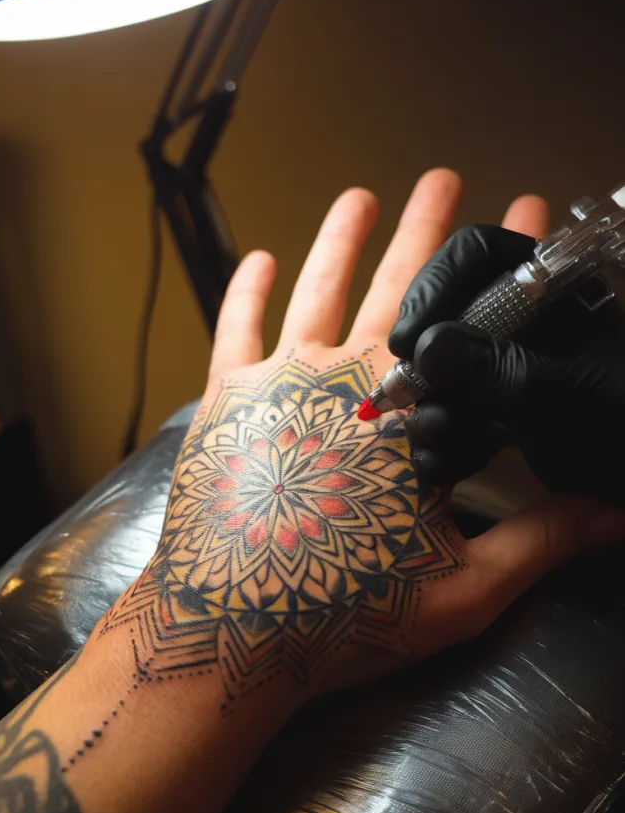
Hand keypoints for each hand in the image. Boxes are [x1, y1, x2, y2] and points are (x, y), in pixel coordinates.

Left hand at [113, 173, 624, 705]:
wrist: (228, 632)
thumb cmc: (346, 614)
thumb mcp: (463, 589)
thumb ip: (539, 542)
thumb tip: (616, 514)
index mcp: (412, 417)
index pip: (474, 327)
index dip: (507, 272)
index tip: (526, 216)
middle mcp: (347, 379)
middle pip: (398, 287)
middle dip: (429, 229)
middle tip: (445, 180)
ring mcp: (281, 383)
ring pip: (317, 289)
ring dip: (343, 237)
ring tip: (361, 196)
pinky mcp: (226, 401)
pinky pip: (236, 328)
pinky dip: (246, 290)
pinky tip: (256, 258)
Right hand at [388, 221, 624, 505]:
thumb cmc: (623, 431)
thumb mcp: (558, 396)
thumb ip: (492, 369)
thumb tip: (424, 350)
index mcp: (552, 289)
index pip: (477, 254)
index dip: (434, 288)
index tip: (409, 342)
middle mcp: (525, 321)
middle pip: (444, 316)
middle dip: (427, 366)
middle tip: (412, 399)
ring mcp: (510, 370)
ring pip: (442, 374)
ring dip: (433, 413)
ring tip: (446, 442)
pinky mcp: (502, 417)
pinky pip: (454, 416)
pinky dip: (445, 444)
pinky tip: (449, 464)